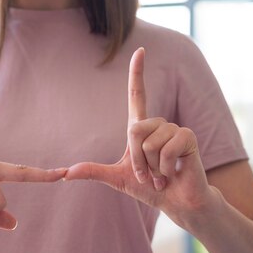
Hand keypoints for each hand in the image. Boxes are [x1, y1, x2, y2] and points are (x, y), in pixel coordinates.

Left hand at [65, 47, 211, 222]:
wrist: (176, 202)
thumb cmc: (150, 188)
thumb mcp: (117, 178)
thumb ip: (93, 172)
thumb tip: (65, 173)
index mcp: (141, 129)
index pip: (138, 95)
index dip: (138, 73)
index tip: (140, 50)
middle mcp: (158, 124)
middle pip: (134, 131)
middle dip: (136, 159)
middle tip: (148, 174)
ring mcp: (174, 129)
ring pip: (149, 142)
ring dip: (151, 166)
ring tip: (162, 173)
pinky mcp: (188, 137)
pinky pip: (166, 149)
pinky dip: (165, 167)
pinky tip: (174, 172)